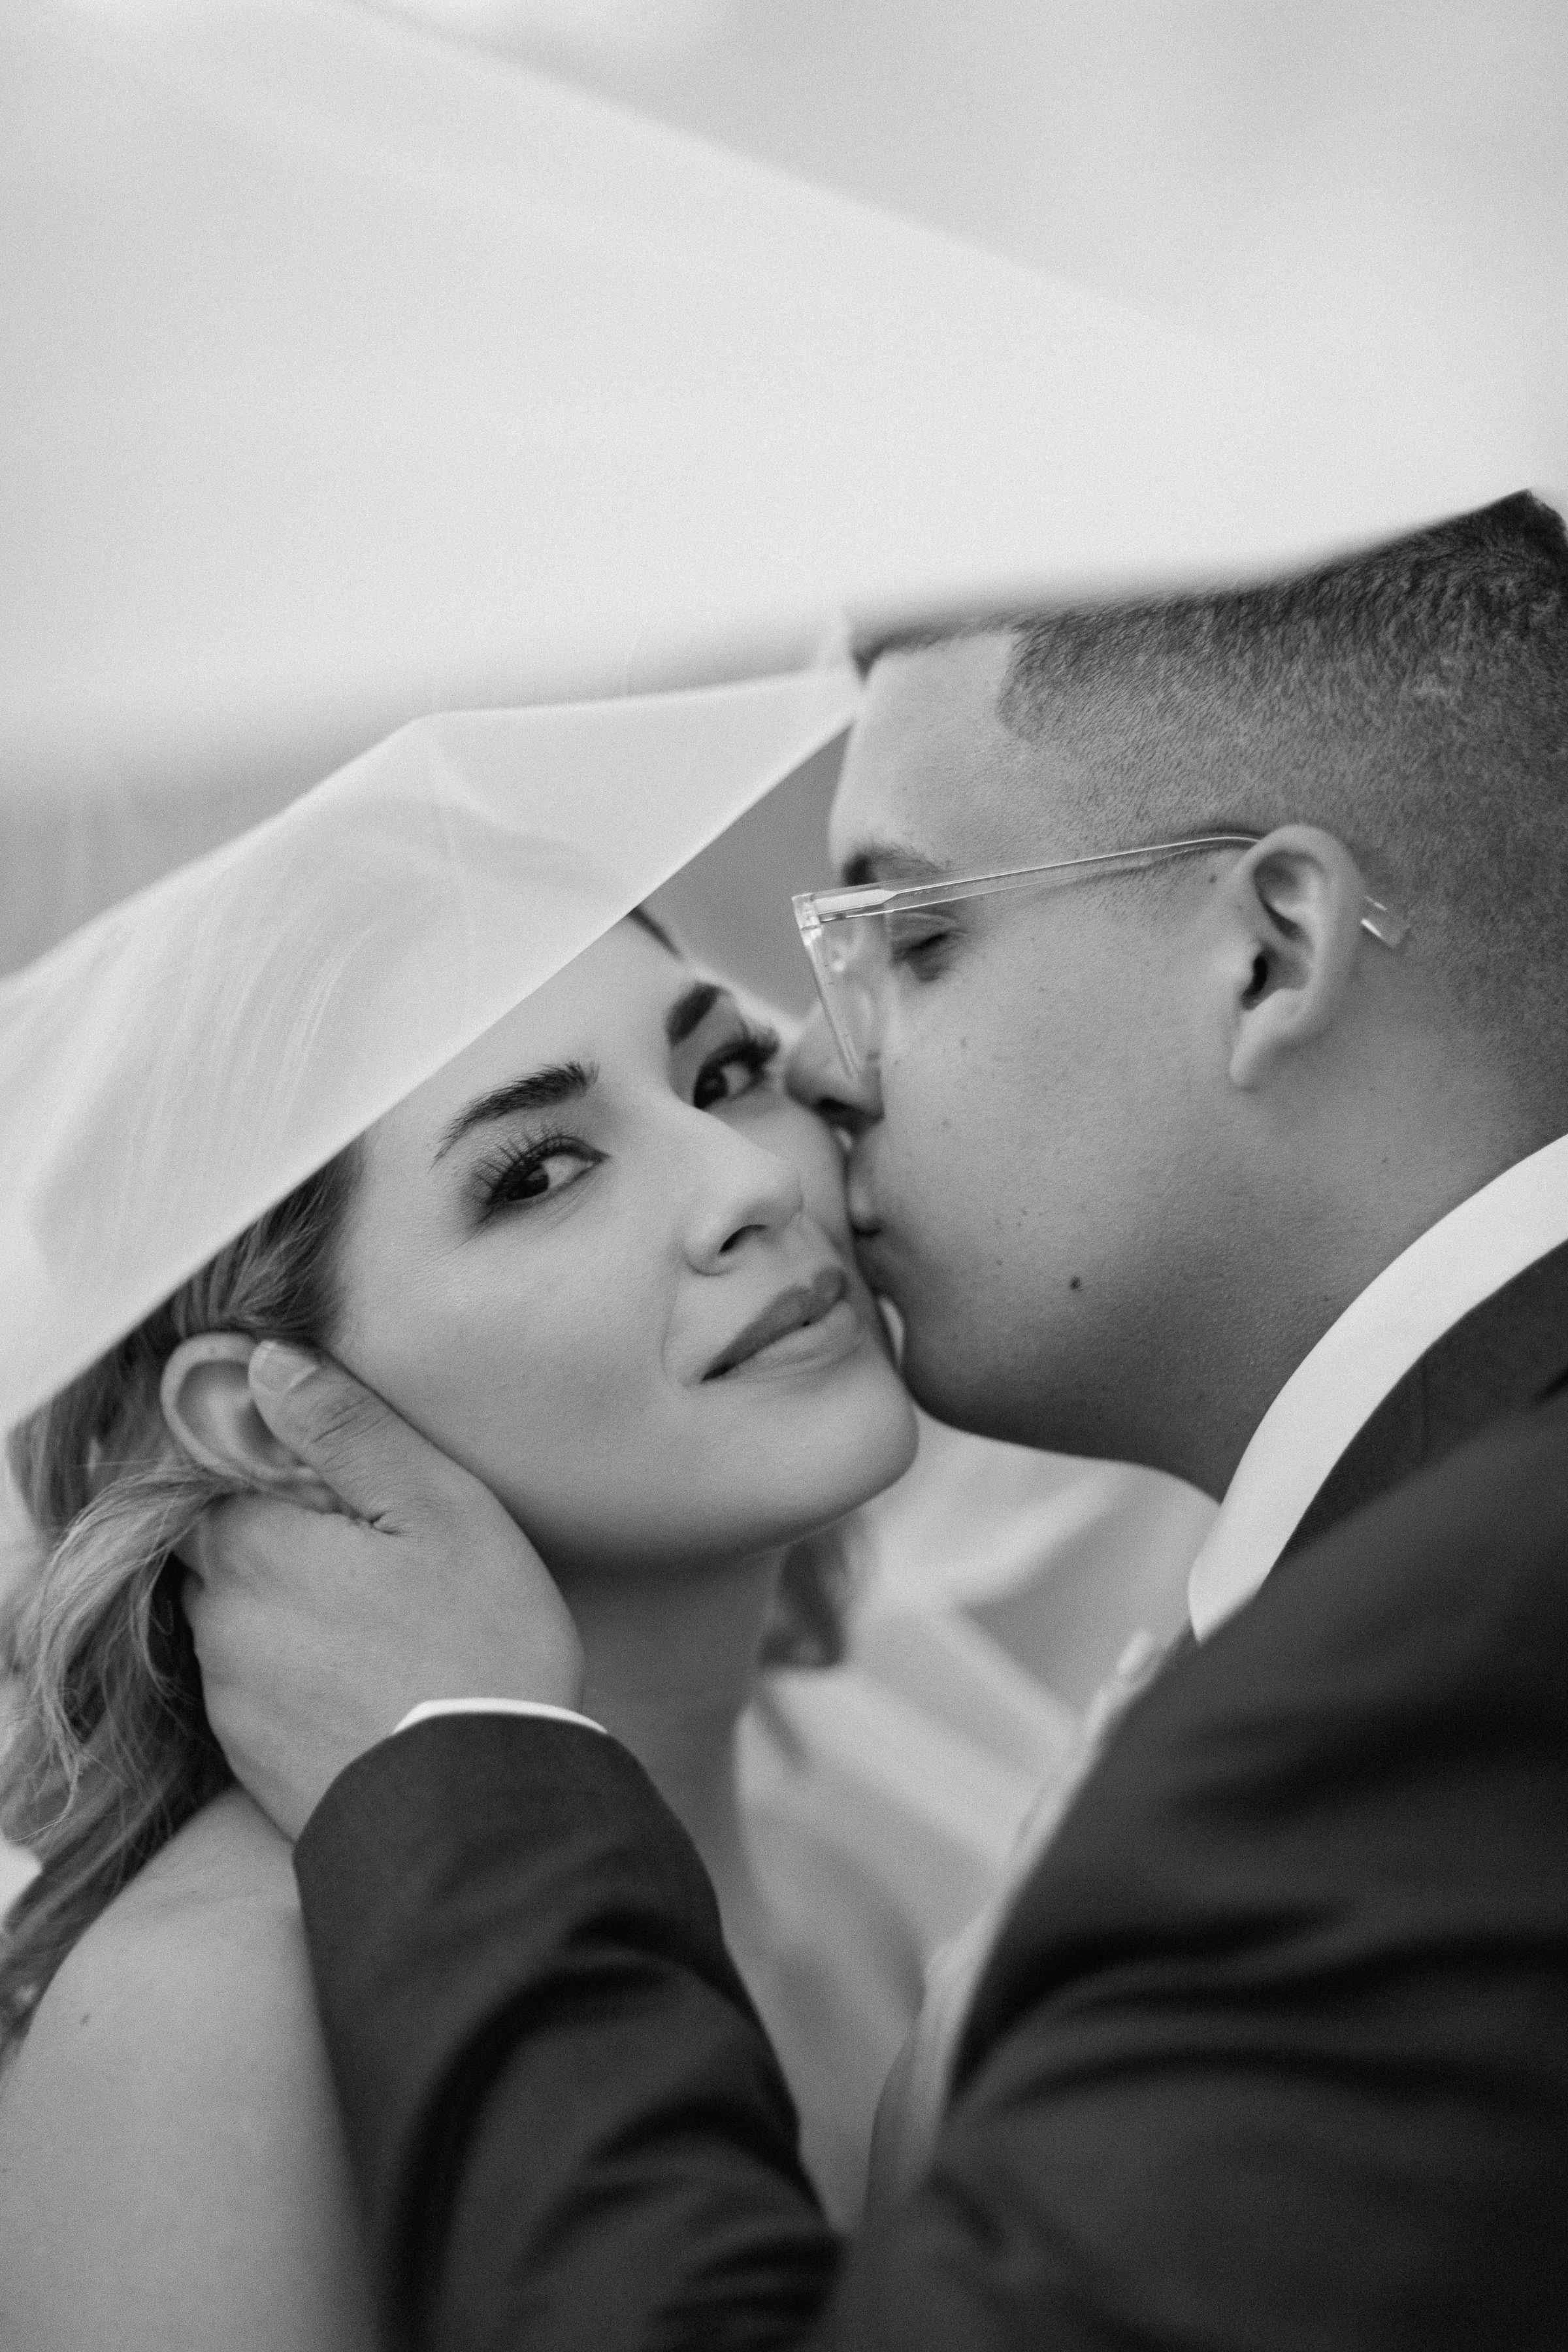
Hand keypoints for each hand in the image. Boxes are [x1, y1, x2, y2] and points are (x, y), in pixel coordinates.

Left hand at [183, 1345, 584, 1838]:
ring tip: (373, 1623)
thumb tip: (265, 1364)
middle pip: (214, 1555)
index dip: (255, 1469)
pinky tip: (362, 1681)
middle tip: (362, 1551)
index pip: (205, 1480)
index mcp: (254, 1548)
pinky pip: (253, 1694)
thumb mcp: (438, 1508)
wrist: (479, 1812)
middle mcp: (219, 1623)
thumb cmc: (476, 1644)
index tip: (322, 1479)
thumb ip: (346, 1428)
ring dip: (281, 1612)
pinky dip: (294, 1677)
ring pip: (232, 1626)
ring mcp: (230, 1701)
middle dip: (268, 1541)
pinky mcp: (250, 1763)